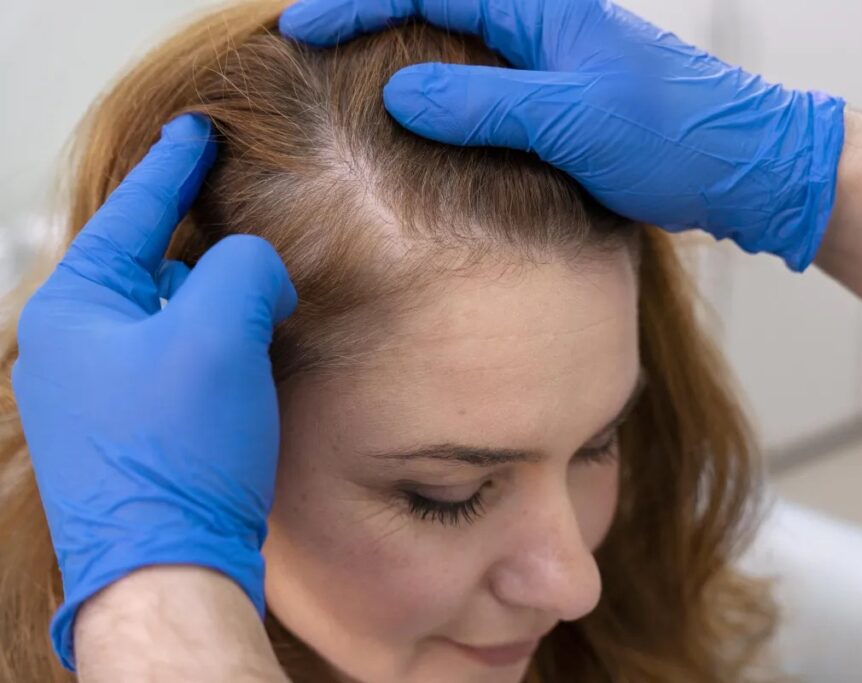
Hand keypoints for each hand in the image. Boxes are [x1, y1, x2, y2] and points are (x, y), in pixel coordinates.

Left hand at [12, 113, 296, 669]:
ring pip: (164, 316)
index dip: (173, 166)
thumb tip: (254, 269)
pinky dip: (209, 345)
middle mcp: (73, 348)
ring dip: (210, 304)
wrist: (168, 568)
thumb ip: (243, 268)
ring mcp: (96, 394)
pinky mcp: (129, 430)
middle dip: (198, 247)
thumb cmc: (178, 452)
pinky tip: (240, 355)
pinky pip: (171, 361)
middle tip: (238, 220)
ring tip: (252, 298)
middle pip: (147, 266)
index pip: (132, 213)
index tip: (198, 130)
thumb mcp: (218, 333)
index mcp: (75, 309)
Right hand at [279, 0, 845, 270]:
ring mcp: (547, 57)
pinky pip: (479, 78)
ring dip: (396, 49)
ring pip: (452, 41)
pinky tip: (412, 115)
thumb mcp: (571, 121)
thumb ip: (481, 104)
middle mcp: (539, 21)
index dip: (355, 4)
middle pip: (431, 2)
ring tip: (339, 74)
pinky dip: (436, 89)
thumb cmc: (673, 136)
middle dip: (366, 13)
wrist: (743, 165)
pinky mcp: (557, 94)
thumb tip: (394, 91)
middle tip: (306, 42)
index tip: (299, 29)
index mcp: (540, 8)